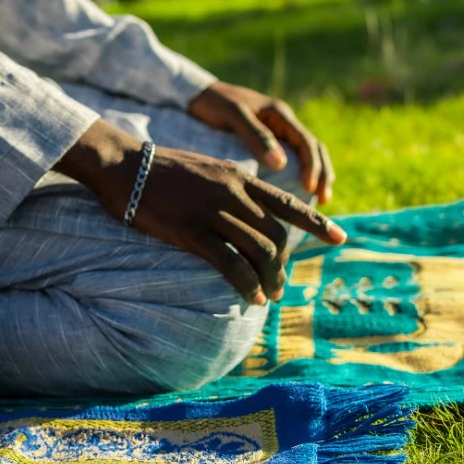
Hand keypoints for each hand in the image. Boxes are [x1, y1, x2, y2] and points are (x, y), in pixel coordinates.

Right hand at [58, 121, 346, 304]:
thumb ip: (233, 188)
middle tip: (282, 286)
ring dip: (269, 279)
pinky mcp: (191, 231)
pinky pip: (229, 263)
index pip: (287, 203)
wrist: (124, 165)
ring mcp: (213, 212)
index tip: (339, 237)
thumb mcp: (208, 170)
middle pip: (275, 235)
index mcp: (239, 177)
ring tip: (270, 296)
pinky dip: (246, 284)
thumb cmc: (163, 172)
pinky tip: (251, 298)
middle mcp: (233, 193)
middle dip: (284, 265)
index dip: (316, 222)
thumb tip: (251, 210)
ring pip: (257, 251)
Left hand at [188, 81, 333, 203]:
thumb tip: (281, 164)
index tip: (310, 188)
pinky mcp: (266, 142)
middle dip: (322, 174)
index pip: (307, 142)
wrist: (197, 95)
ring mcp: (276, 132)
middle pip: (313, 149)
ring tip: (318, 201)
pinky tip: (294, 195)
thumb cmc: (214, 103)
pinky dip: (298, 175)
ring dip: (316, 175)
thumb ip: (256, 136)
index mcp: (280, 114)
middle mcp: (283, 123)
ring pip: (305, 155)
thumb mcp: (234, 115)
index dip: (312, 166)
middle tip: (324, 200)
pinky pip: (289, 159)